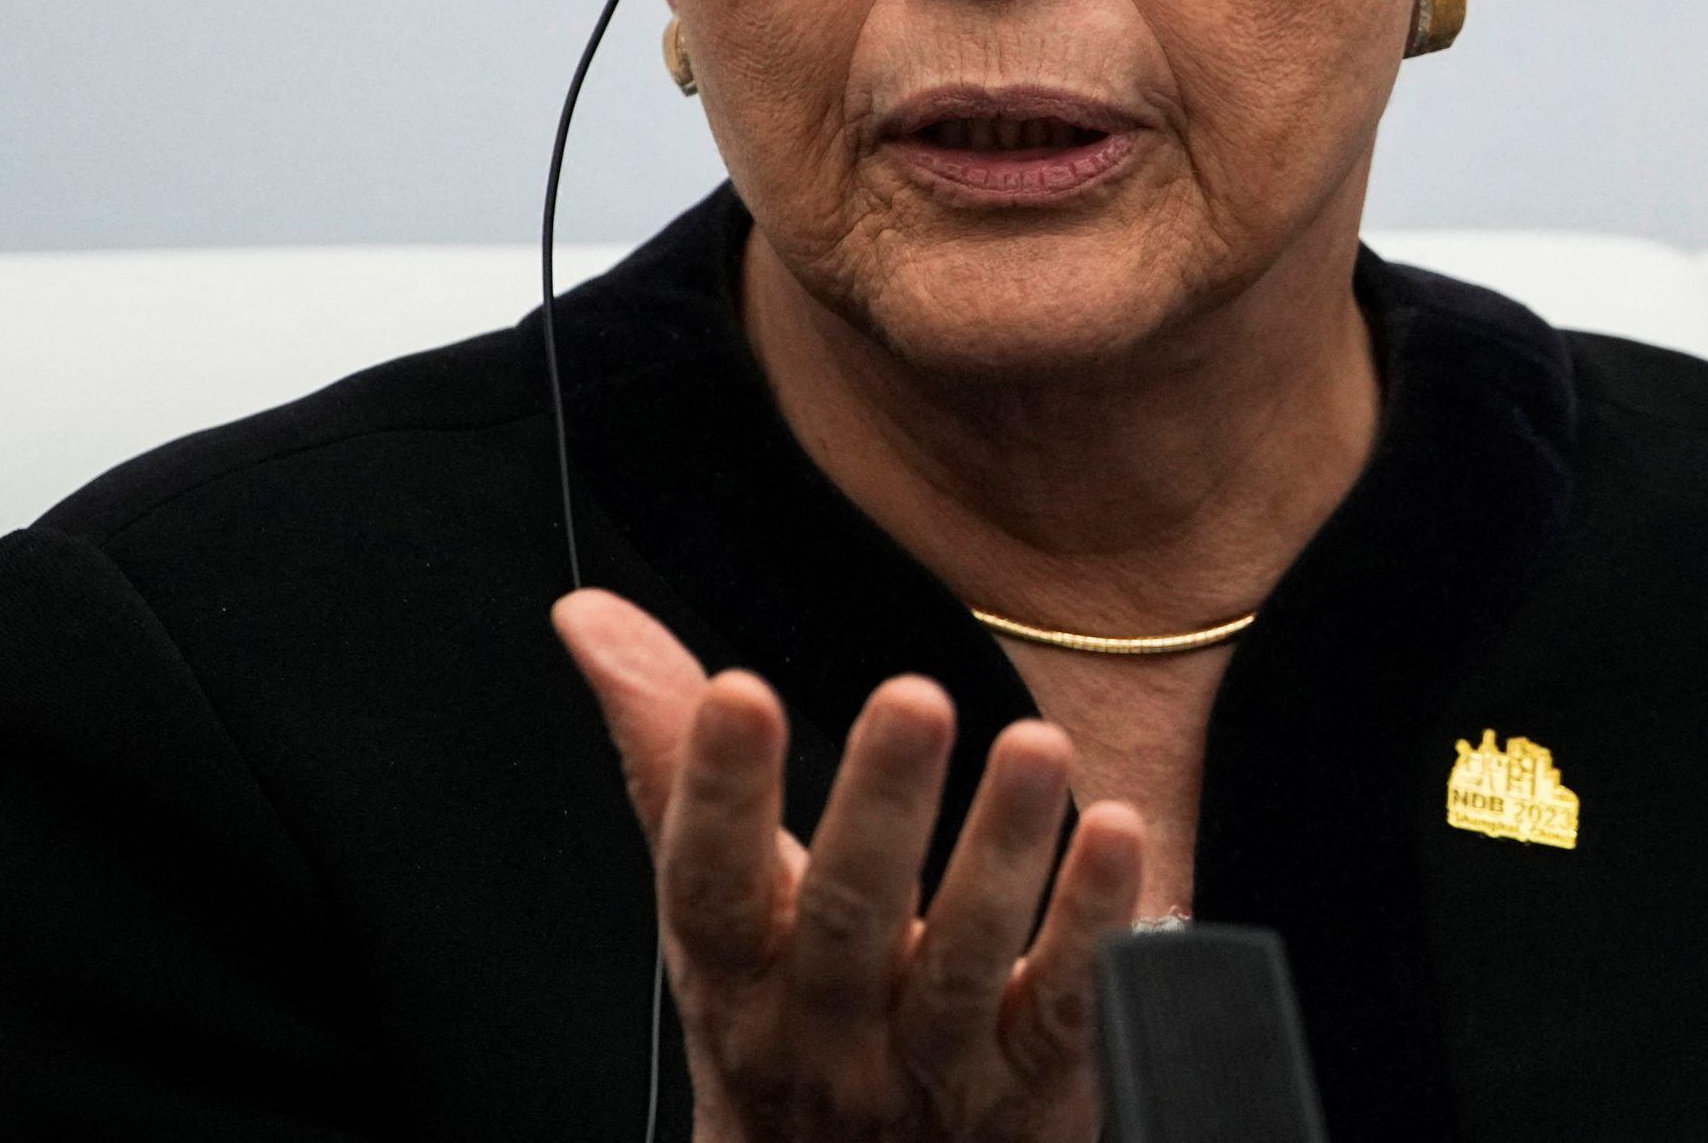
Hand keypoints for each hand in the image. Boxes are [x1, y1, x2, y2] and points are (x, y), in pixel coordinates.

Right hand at [555, 589, 1143, 1142]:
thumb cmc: (784, 1022)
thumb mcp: (720, 914)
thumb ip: (671, 762)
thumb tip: (590, 617)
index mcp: (737, 976)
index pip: (710, 883)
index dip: (718, 792)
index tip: (738, 690)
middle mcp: (823, 1032)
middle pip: (846, 920)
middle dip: (878, 808)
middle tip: (914, 694)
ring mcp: (929, 1070)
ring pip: (964, 962)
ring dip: (1002, 851)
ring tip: (1035, 744)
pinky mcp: (1034, 1091)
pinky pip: (1065, 1006)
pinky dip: (1092, 925)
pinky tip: (1117, 832)